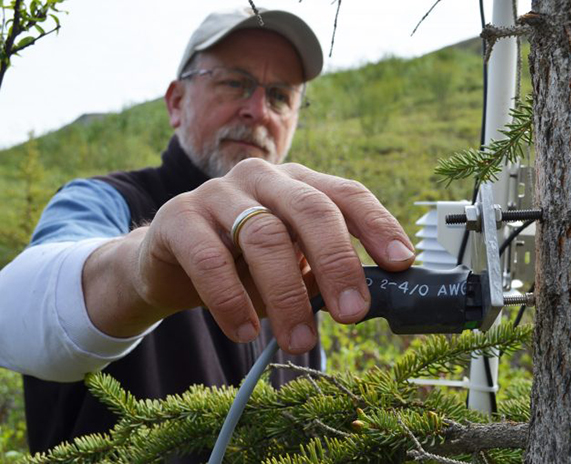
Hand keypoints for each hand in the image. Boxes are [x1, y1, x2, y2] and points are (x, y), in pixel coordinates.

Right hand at [129, 158, 414, 353]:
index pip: (346, 194)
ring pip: (263, 236)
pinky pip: (209, 259)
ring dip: (287, 296)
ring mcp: (217, 193)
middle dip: (338, 263)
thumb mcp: (290, 265)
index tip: (401, 263)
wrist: (168, 263)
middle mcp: (262, 178)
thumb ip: (323, 273)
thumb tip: (369, 303)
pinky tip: (245, 331)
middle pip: (310, 209)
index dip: (377, 225)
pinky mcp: (177, 216)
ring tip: (300, 341)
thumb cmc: (242, 265)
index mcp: (298, 183)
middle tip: (354, 314)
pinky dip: (231, 300)